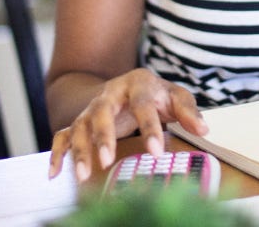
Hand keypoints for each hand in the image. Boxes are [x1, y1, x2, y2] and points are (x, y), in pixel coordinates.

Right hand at [46, 68, 206, 181]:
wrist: (129, 85)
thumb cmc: (157, 95)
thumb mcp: (176, 97)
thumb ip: (188, 112)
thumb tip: (203, 129)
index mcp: (137, 84)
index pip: (143, 106)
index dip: (150, 129)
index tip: (157, 152)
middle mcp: (110, 94)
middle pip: (102, 112)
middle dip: (104, 137)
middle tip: (108, 161)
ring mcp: (92, 108)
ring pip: (80, 126)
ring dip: (80, 150)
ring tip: (83, 175)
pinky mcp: (80, 122)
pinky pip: (63, 136)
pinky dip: (57, 154)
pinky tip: (55, 174)